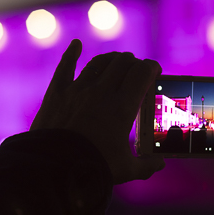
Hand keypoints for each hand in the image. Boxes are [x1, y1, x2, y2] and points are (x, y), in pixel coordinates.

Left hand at [31, 40, 165, 183]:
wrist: (54, 169)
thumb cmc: (93, 168)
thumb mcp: (125, 169)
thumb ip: (146, 165)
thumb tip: (160, 164)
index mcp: (122, 107)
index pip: (142, 73)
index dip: (151, 68)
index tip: (154, 71)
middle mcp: (101, 92)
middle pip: (123, 63)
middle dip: (133, 63)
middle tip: (137, 70)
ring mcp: (78, 90)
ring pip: (99, 63)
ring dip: (111, 60)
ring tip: (117, 62)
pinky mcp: (57, 93)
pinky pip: (65, 67)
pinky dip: (71, 54)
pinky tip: (76, 45)